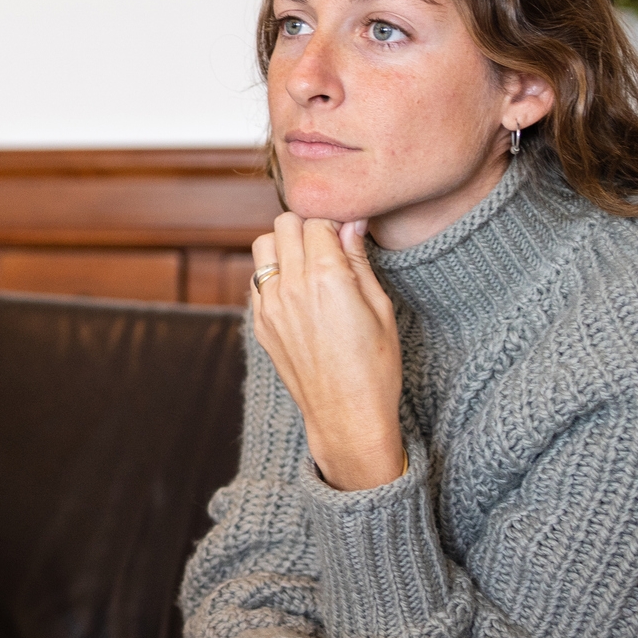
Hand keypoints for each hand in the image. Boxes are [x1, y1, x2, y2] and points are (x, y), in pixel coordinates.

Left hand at [250, 212, 402, 490]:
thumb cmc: (375, 366)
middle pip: (285, 224)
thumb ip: (358, 260)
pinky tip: (297, 291)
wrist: (346, 416)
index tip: (346, 234)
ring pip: (263, 245)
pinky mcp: (261, 323)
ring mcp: (270, 306)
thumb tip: (352, 222)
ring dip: (284, 246)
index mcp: (327, 278)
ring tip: (309, 265)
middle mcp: (292, 287)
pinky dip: (273, 274)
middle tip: (327, 246)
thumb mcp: (380, 308)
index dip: (334, 222)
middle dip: (306, 227)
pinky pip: (257, 279)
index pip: (317, 220)